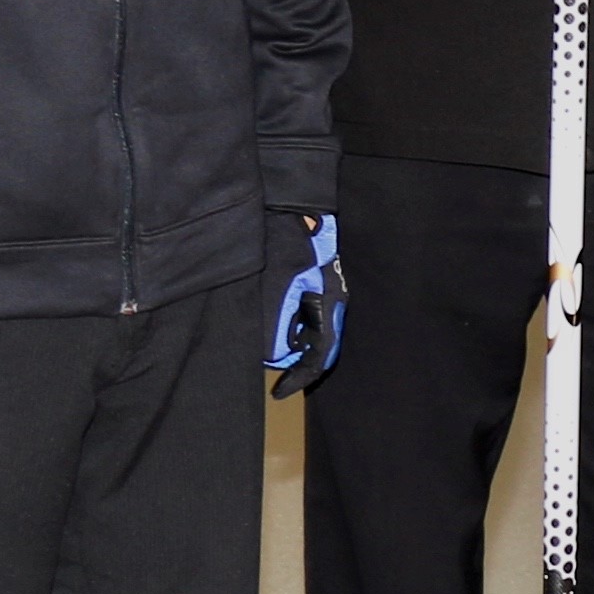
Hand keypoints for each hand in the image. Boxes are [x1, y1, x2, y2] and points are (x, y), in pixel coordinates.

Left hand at [262, 209, 351, 392]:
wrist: (285, 201)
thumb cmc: (281, 243)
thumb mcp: (275, 291)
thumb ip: (275, 329)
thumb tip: (275, 356)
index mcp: (329, 303)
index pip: (320, 354)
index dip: (300, 377)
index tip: (278, 392)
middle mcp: (331, 298)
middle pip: (317, 343)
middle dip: (293, 358)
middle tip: (266, 364)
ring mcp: (322, 286)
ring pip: (310, 326)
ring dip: (287, 338)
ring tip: (262, 341)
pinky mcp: (310, 277)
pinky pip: (303, 310)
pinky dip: (286, 321)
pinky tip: (268, 318)